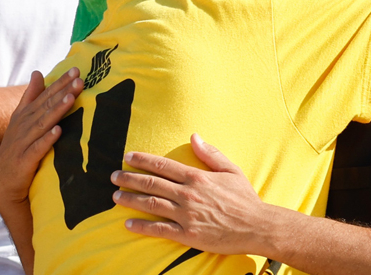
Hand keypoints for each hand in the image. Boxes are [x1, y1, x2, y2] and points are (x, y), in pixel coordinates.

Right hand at [0, 68, 82, 209]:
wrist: (1, 182)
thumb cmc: (17, 147)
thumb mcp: (21, 120)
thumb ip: (31, 96)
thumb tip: (37, 72)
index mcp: (24, 116)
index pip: (45, 96)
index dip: (60, 83)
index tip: (76, 70)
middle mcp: (23, 126)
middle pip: (45, 106)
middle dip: (62, 92)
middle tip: (79, 79)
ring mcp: (22, 144)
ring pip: (42, 124)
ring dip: (56, 111)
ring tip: (71, 99)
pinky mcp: (24, 162)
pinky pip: (37, 149)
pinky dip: (47, 140)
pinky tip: (58, 131)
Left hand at [111, 134, 273, 255]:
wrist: (257, 226)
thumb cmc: (245, 198)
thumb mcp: (231, 170)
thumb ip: (210, 153)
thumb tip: (194, 136)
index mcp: (197, 177)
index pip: (163, 166)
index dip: (143, 160)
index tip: (128, 156)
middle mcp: (188, 194)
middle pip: (152, 183)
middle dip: (129, 178)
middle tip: (113, 176)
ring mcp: (186, 215)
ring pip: (151, 204)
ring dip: (130, 199)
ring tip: (115, 196)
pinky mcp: (188, 235)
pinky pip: (160, 230)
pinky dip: (142, 226)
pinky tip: (128, 223)